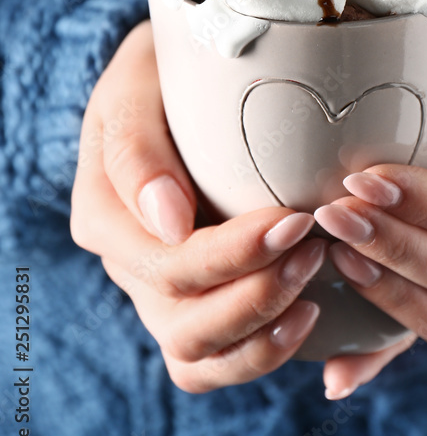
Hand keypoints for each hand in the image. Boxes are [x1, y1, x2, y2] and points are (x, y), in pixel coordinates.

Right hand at [70, 21, 328, 391]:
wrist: (176, 77)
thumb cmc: (160, 74)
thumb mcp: (135, 86)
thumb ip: (137, 149)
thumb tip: (170, 223)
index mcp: (103, 214)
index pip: (166, 261)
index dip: (234, 254)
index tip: (293, 218)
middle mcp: (127, 264)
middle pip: (184, 320)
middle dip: (258, 292)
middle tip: (315, 245)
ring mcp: (159, 292)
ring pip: (198, 355)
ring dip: (262, 329)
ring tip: (315, 285)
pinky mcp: (195, 304)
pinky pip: (216, 361)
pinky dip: (260, 352)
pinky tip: (308, 315)